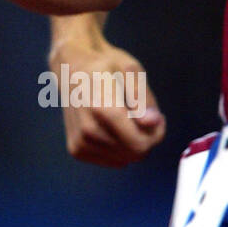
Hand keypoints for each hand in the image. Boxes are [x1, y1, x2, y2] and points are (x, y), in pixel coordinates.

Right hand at [49, 34, 164, 166]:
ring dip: (132, 143)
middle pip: (133, 154)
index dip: (156, 133)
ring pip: (124, 159)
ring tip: (127, 119)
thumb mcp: (130, 69)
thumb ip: (143, 97)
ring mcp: (79, 142)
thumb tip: (151, 123)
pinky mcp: (76, 150)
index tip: (157, 116)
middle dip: (146, 138)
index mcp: (100, 107)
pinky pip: (113, 161)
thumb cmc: (103, 65)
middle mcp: (86, 129)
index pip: (138, 142)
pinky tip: (114, 128)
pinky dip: (119, 149)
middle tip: (144, 116)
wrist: (70, 68)